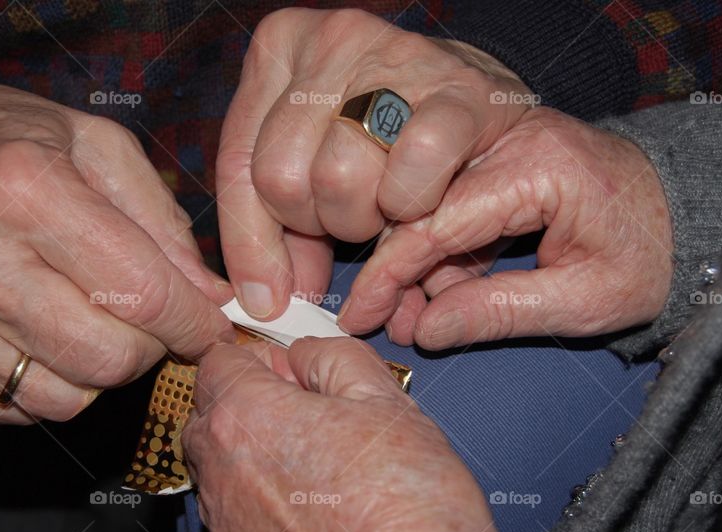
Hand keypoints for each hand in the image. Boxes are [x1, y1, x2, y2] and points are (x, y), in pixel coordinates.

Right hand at [0, 84, 234, 422]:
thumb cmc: (10, 143)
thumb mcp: (98, 146)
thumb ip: (163, 223)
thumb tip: (212, 298)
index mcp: (22, 189)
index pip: (140, 291)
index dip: (193, 321)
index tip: (212, 328)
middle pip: (107, 357)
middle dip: (150, 348)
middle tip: (148, 319)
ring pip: (67, 398)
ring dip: (99, 369)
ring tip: (90, 318)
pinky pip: (16, 408)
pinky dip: (48, 382)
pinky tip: (41, 333)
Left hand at [182, 337, 504, 531]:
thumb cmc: (404, 501)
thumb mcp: (382, 397)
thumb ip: (331, 357)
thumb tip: (305, 356)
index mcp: (246, 415)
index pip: (216, 361)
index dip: (255, 358)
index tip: (288, 369)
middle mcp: (221, 468)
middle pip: (207, 414)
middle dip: (243, 404)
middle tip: (302, 412)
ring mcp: (225, 523)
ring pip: (218, 468)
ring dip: (248, 456)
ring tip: (311, 466)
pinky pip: (233, 516)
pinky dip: (257, 505)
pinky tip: (309, 511)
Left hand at [216, 7, 532, 319]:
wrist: (483, 103)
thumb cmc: (386, 140)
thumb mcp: (313, 168)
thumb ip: (279, 228)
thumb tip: (267, 301)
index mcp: (282, 49)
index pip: (237, 166)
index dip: (252, 245)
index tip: (269, 297)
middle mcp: (333, 39)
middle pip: (280, 177)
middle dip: (314, 225)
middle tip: (348, 223)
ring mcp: (398, 56)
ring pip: (337, 177)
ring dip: (364, 220)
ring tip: (386, 206)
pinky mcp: (462, 89)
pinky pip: (413, 166)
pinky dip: (412, 202)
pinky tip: (420, 200)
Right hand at [338, 107, 673, 347]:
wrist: (689, 215)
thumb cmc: (650, 255)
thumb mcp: (583, 300)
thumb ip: (499, 311)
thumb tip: (426, 330)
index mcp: (537, 167)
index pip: (437, 221)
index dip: (389, 273)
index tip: (358, 315)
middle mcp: (511, 142)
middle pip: (422, 209)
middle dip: (400, 274)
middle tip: (393, 327)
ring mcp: (504, 146)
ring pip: (430, 209)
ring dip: (422, 269)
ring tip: (421, 322)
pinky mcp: (502, 162)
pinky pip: (453, 207)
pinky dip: (446, 254)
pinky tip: (445, 294)